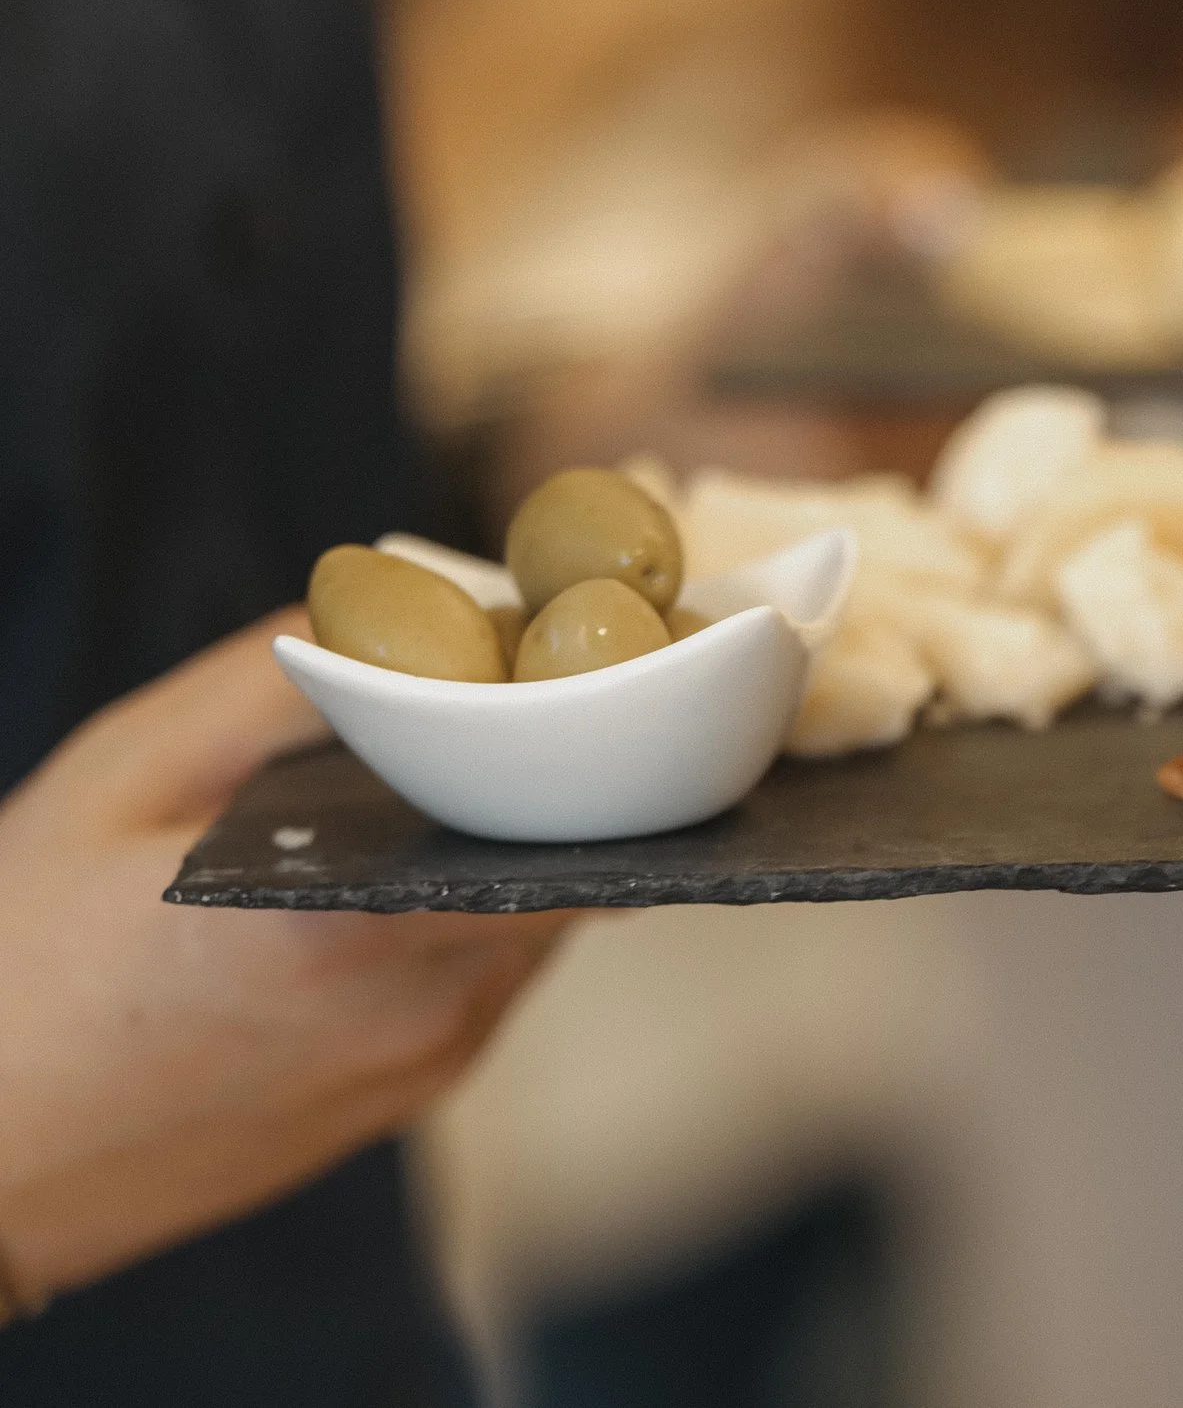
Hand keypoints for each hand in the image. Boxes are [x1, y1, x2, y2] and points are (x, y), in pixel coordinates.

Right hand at [0, 612, 573, 1305]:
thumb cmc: (18, 968)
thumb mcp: (122, 781)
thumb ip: (269, 692)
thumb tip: (381, 621)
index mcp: (353, 924)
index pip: (564, 828)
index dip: (583, 746)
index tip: (573, 679)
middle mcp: (421, 1008)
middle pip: (565, 869)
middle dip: (543, 788)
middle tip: (502, 711)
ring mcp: (423, 1067)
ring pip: (533, 926)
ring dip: (505, 856)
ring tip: (430, 795)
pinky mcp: (407, 1103)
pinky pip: (484, 981)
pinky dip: (466, 920)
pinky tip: (385, 882)